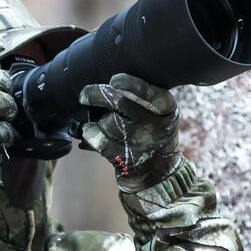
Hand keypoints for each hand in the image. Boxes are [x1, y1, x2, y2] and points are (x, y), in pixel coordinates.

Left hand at [78, 73, 180, 191]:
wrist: (157, 170)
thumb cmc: (152, 131)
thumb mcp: (160, 112)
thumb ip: (143, 98)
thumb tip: (108, 84)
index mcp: (166, 108)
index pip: (150, 93)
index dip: (131, 85)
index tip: (114, 80)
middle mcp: (156, 126)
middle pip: (121, 103)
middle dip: (97, 95)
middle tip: (84, 95)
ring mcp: (141, 145)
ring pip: (108, 122)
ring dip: (97, 120)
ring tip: (96, 121)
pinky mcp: (126, 159)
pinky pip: (101, 141)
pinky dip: (91, 135)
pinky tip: (89, 132)